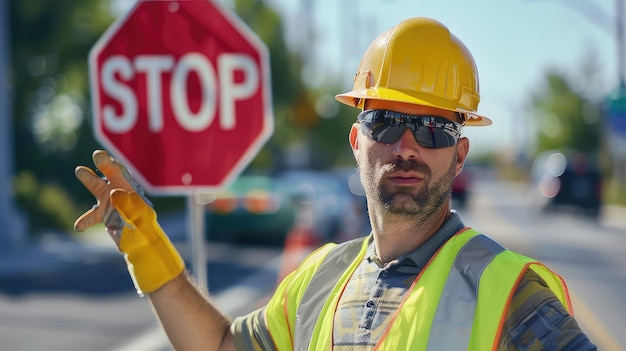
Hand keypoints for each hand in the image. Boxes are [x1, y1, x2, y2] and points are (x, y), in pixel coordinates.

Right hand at [74, 150, 183, 293]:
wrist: (140, 237)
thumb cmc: (142, 221)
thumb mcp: (140, 213)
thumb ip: (128, 203)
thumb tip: (114, 193)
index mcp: (128, 185)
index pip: (119, 170)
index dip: (110, 163)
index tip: (100, 157)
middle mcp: (116, 189)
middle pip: (108, 173)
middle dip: (103, 162)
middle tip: (98, 154)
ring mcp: (107, 201)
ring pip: (96, 187)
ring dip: (89, 178)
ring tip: (80, 170)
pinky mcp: (102, 215)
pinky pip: (91, 217)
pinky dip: (84, 221)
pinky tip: (78, 226)